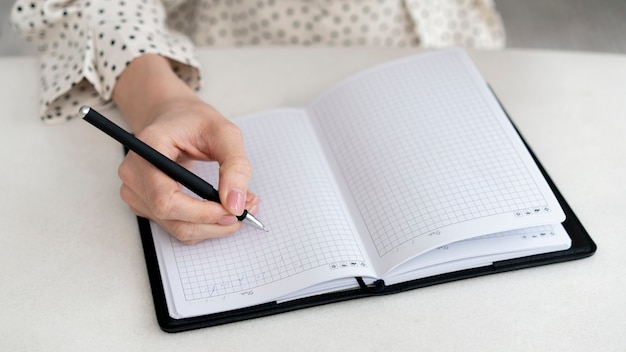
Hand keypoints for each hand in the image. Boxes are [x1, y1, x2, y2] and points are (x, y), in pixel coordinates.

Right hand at [112, 54, 258, 243]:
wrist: (173, 118)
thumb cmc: (195, 121)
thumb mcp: (225, 133)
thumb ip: (235, 167)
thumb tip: (236, 205)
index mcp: (147, 150)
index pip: (165, 198)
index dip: (201, 212)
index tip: (233, 209)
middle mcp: (133, 174)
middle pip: (171, 218)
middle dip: (214, 223)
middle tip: (246, 211)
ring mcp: (135, 192)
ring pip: (177, 229)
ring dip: (213, 226)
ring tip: (238, 206)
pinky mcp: (145, 205)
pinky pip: (178, 227)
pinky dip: (204, 224)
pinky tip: (220, 207)